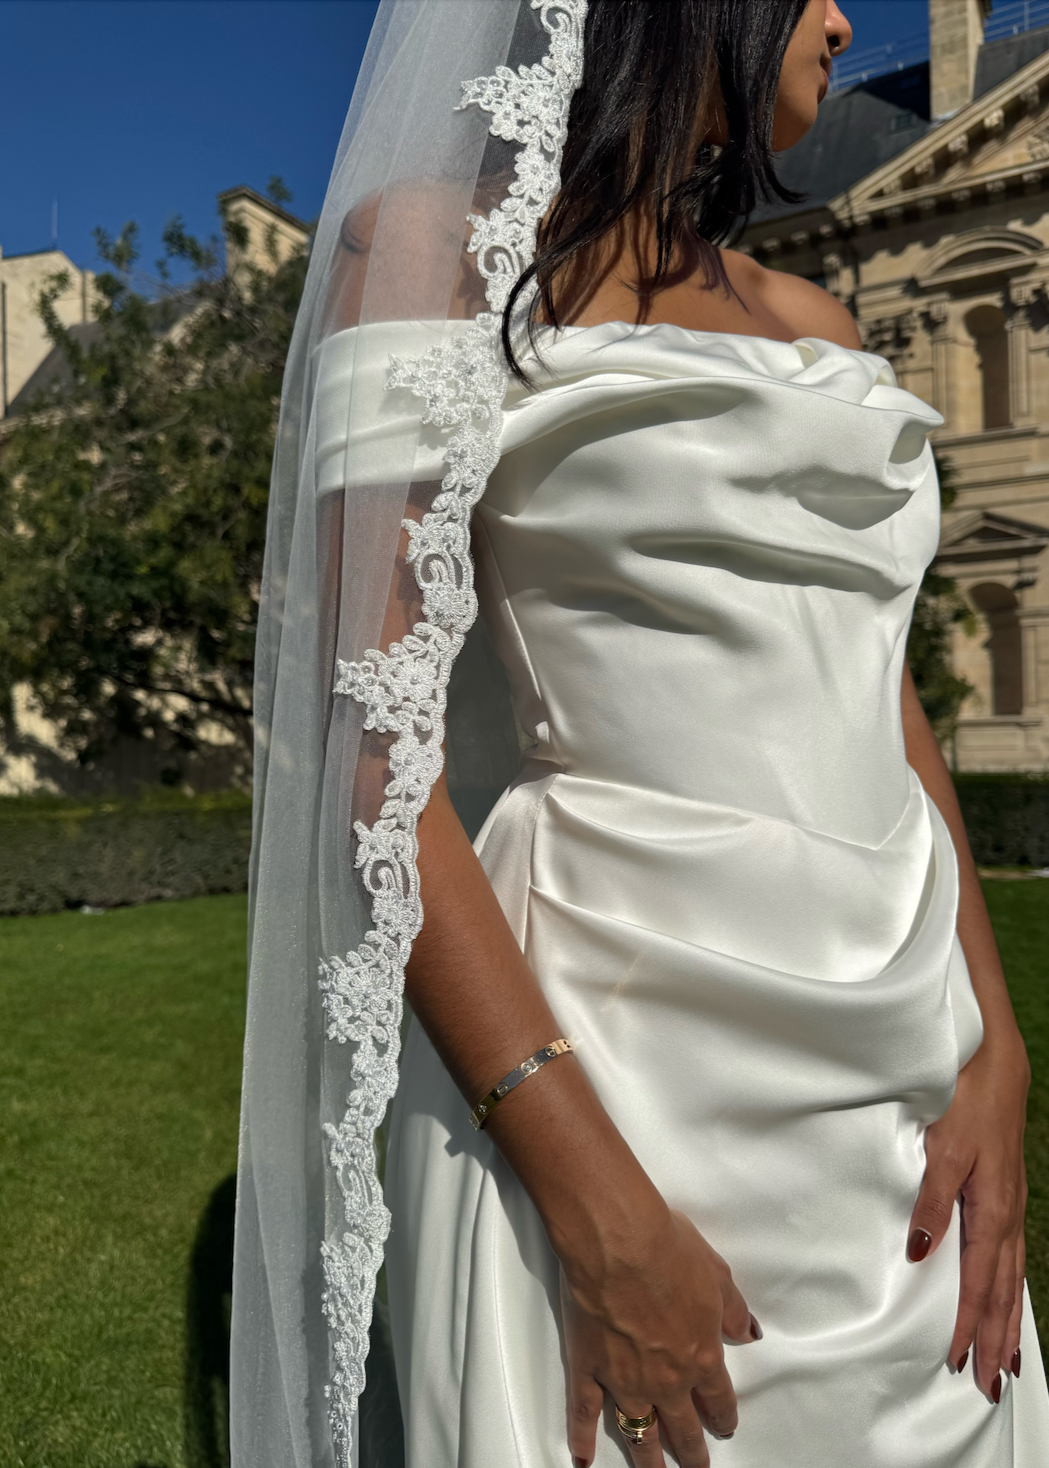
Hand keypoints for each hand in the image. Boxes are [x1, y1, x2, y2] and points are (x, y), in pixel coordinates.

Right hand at [560, 1205, 759, 1467]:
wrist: (619, 1243)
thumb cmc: (668, 1249)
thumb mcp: (716, 1273)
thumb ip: (732, 1309)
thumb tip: (747, 1331)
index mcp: (701, 1355)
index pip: (718, 1398)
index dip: (723, 1416)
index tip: (725, 1428)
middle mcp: (666, 1379)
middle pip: (683, 1427)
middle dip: (692, 1452)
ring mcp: (625, 1380)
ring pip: (640, 1431)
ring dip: (648, 1459)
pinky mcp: (588, 1369)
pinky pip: (584, 1413)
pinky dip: (582, 1439)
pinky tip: (583, 1459)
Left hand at [907, 1034, 1029, 1399]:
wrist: (996, 1064)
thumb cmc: (966, 1101)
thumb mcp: (942, 1147)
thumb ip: (932, 1200)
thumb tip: (922, 1252)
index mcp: (990, 1210)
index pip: (980, 1283)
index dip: (968, 1323)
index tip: (957, 1360)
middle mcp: (1006, 1215)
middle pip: (1003, 1292)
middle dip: (994, 1339)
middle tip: (987, 1385)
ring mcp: (1011, 1206)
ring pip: (1013, 1278)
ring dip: (1008, 1321)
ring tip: (1005, 1361)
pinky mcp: (1007, 1195)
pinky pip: (1014, 1256)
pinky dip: (1013, 1289)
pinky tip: (1009, 1301)